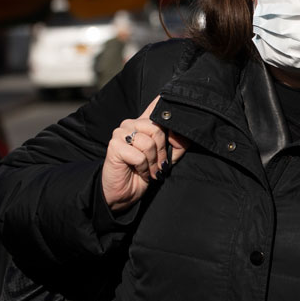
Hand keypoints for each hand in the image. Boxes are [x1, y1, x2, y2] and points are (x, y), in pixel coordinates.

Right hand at [102, 96, 187, 211]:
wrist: (124, 194)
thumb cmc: (144, 174)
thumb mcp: (165, 158)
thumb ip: (175, 145)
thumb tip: (185, 135)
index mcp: (142, 123)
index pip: (156, 106)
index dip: (168, 108)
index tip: (180, 112)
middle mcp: (130, 124)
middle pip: (156, 128)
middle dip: (162, 151)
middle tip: (160, 165)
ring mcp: (120, 133)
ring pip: (148, 143)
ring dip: (153, 162)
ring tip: (150, 170)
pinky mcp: (114, 146)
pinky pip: (139, 156)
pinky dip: (144, 168)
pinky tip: (140, 172)